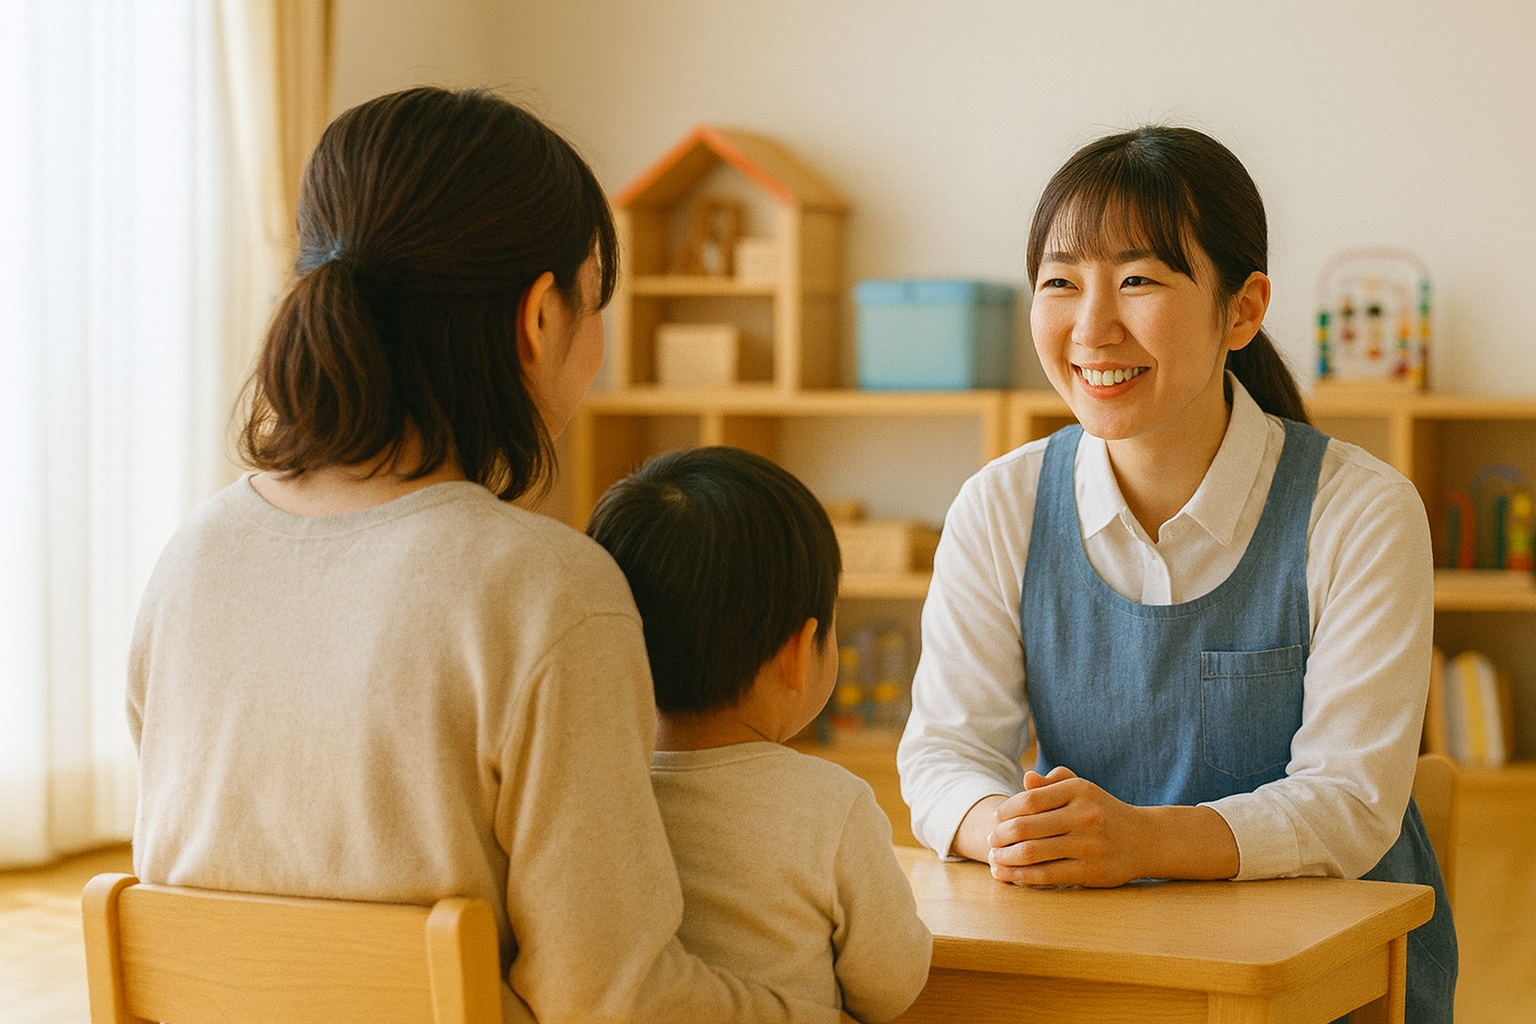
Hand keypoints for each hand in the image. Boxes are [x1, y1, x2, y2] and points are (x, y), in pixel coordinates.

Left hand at [986, 766, 1149, 887]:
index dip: (1005, 811)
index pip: (1028, 800)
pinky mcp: (1091, 871)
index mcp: (1079, 790)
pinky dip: (1022, 876)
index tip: (995, 819)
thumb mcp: (1082, 790)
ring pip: (1032, 853)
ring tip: (995, 860)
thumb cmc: (1102, 812)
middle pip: (1025, 827)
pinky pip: (1047, 875)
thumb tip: (1026, 779)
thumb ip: (1052, 782)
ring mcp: (1088, 845)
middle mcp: (1084, 816)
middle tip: (990, 841)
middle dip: (999, 837)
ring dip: (1006, 859)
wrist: (1145, 839)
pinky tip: (1010, 875)